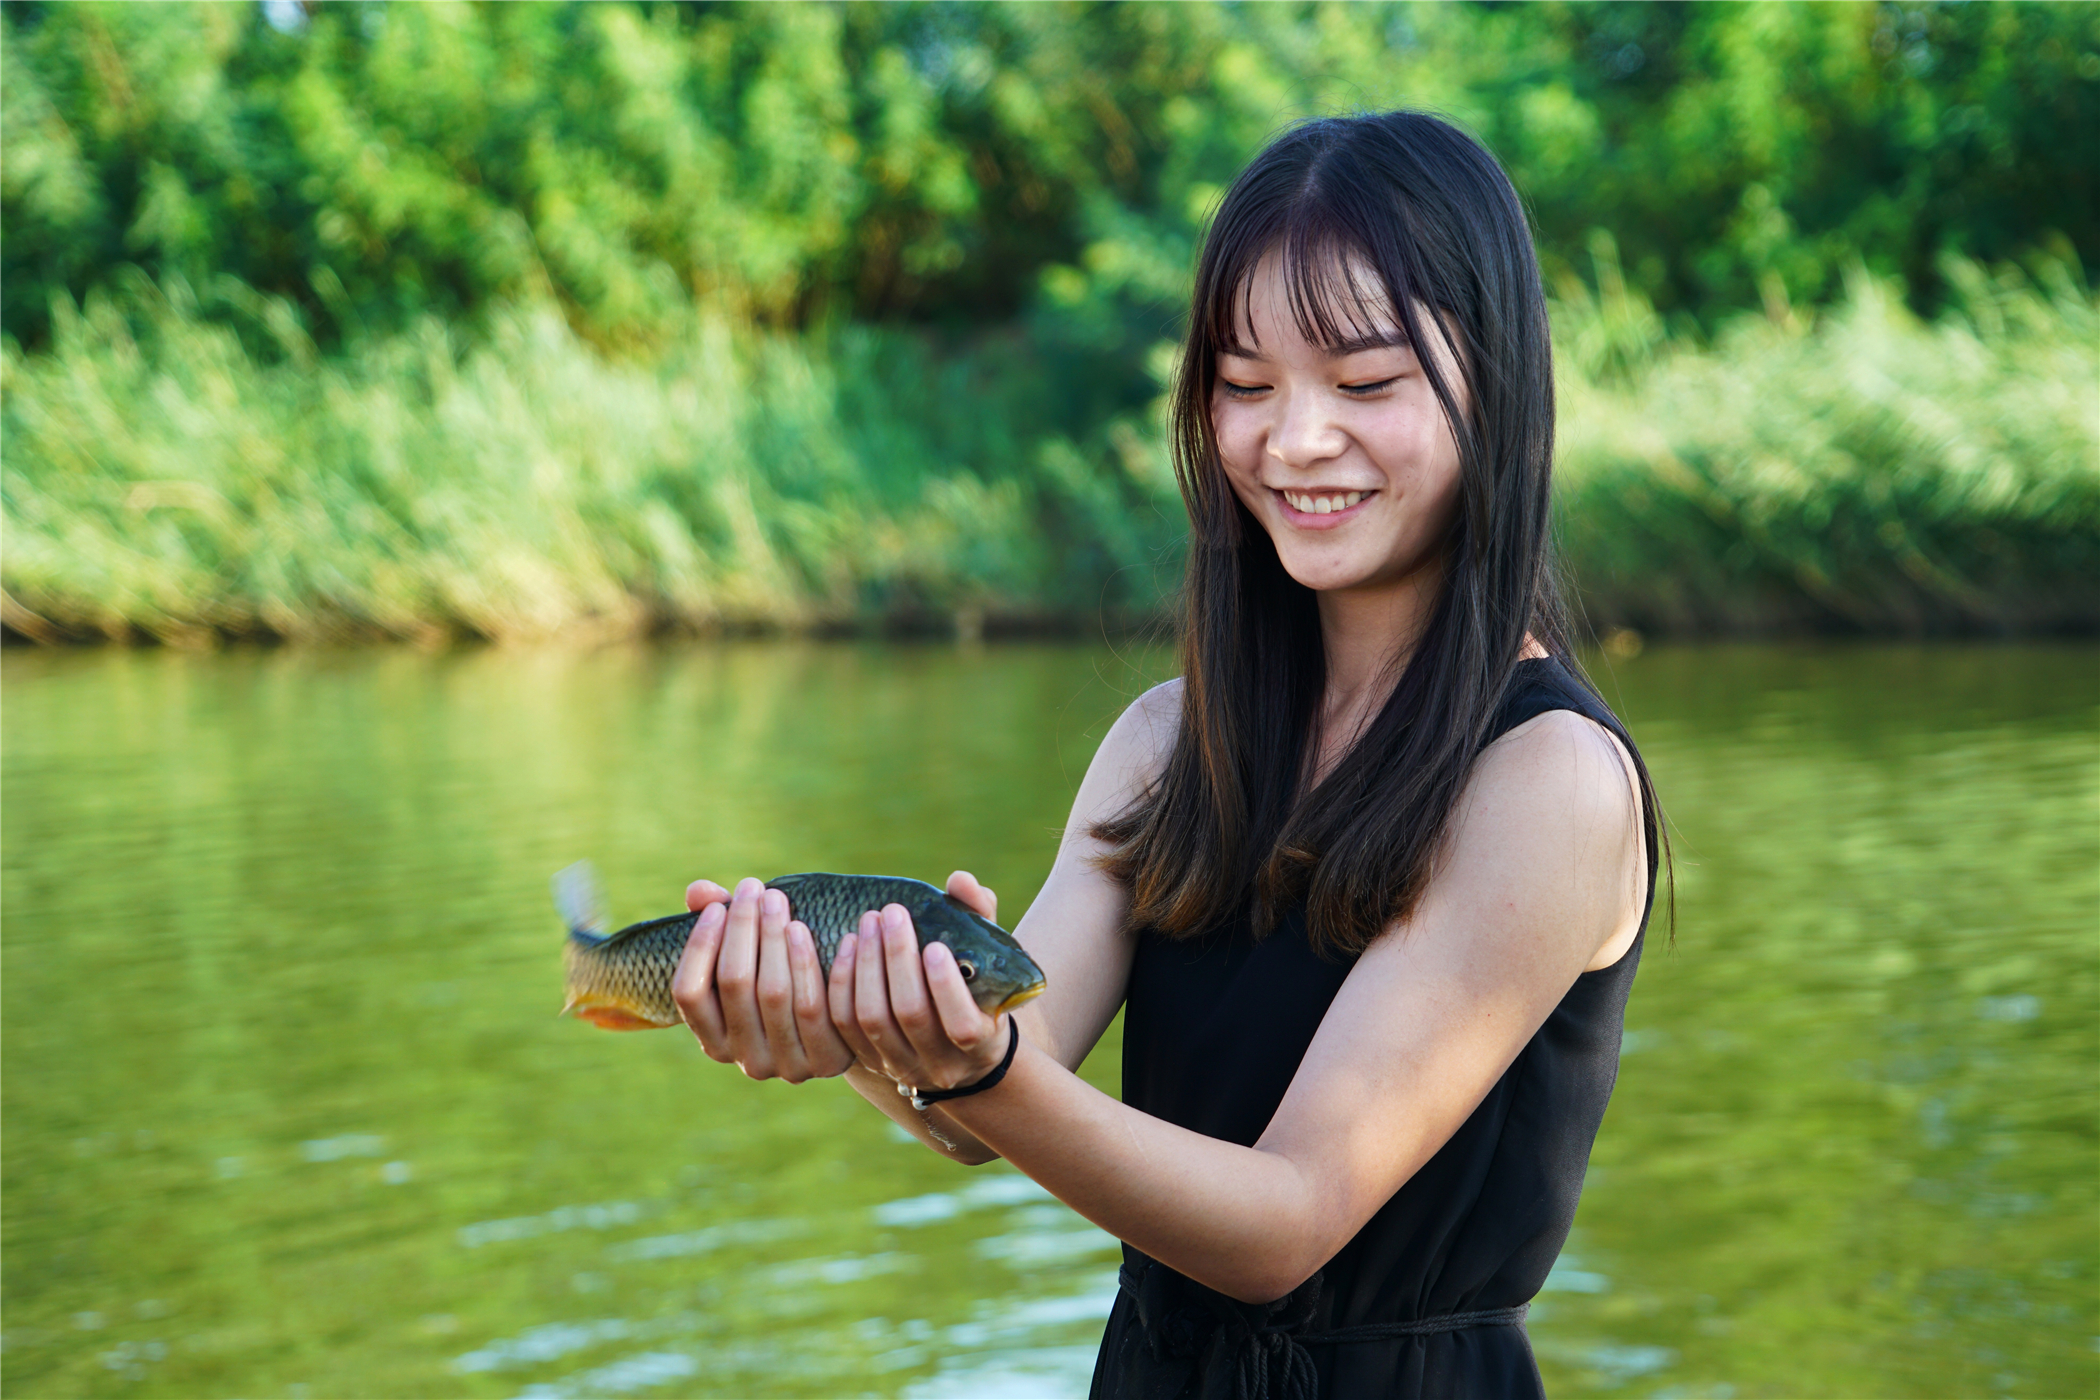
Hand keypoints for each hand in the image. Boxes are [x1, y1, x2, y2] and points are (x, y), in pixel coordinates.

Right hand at [670, 877, 857, 1082]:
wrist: (846, 1034)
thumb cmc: (786, 984)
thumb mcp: (754, 962)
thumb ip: (722, 927)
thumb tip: (698, 892)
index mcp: (715, 1041)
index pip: (688, 993)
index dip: (700, 946)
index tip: (718, 906)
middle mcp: (746, 1059)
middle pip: (735, 984)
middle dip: (743, 928)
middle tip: (755, 889)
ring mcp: (786, 1064)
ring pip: (776, 993)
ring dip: (777, 939)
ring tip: (780, 901)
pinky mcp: (827, 1062)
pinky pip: (820, 1009)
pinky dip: (818, 965)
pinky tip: (829, 932)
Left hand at [829, 870, 1008, 1094]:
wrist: (956, 1044)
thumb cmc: (977, 985)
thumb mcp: (989, 955)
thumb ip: (980, 915)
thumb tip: (960, 880)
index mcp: (980, 1042)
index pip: (962, 1025)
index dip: (945, 986)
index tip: (934, 945)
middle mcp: (941, 1064)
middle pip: (909, 1014)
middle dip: (897, 959)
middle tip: (891, 913)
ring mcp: (901, 1065)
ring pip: (872, 1020)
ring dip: (866, 966)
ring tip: (868, 924)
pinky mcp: (868, 1059)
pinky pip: (843, 1025)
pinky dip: (842, 983)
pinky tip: (847, 946)